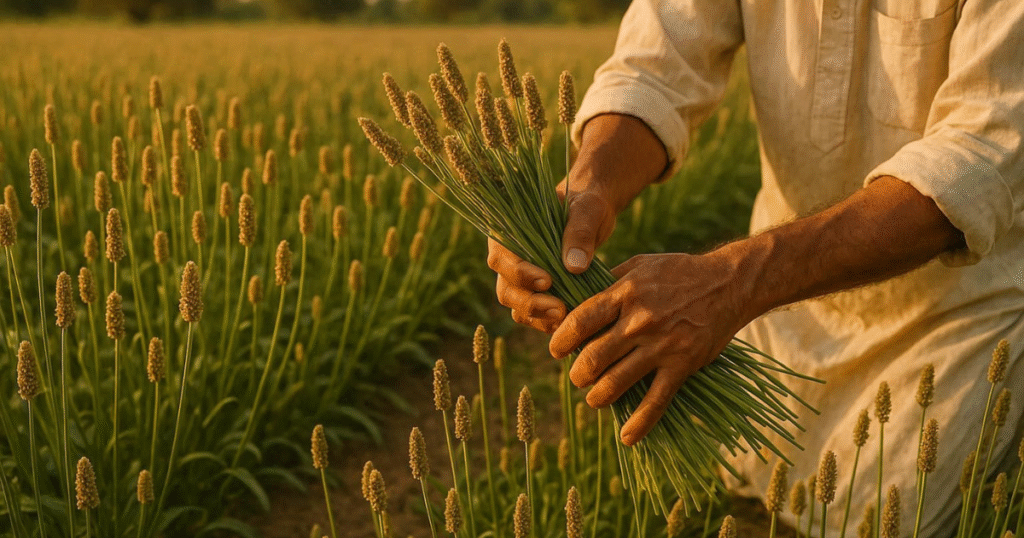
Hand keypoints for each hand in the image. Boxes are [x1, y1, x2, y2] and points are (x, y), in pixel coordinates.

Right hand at [487, 182, 617, 332]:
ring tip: (565, 318)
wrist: (593, 217)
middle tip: (559, 309)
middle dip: (530, 303)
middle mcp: (509, 259)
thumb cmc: (586, 206)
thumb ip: (580, 232)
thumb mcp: (588, 210)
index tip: (548, 280)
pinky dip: (548, 322)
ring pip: (517, 306)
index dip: (519, 273)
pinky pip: (534, 316)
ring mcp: (522, 280)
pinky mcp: (538, 294)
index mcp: (509, 233)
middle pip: (506, 290)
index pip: (501, 258)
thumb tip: (573, 266)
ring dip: (538, 317)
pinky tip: (568, 322)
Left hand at [548, 251, 753, 445]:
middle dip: (578, 374)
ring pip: (616, 382)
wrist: (730, 283)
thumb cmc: (680, 271)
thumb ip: (609, 279)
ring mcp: (661, 345)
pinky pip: (657, 400)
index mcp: (625, 293)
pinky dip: (640, 423)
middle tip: (577, 376)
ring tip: (594, 398)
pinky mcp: (682, 365)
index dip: (561, 341)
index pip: (580, 321)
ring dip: (597, 397)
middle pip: (593, 357)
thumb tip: (576, 290)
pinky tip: (627, 437)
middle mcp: (640, 321)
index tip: (556, 350)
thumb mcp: (641, 264)